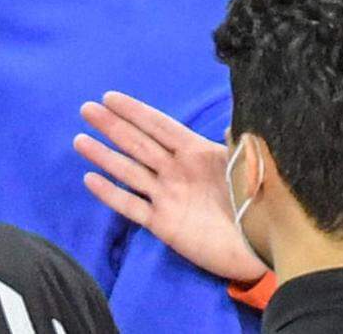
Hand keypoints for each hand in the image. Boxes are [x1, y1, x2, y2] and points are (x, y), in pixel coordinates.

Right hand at [74, 91, 268, 283]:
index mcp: (198, 152)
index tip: (110, 97)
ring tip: (80, 140)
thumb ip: (236, 139)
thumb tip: (230, 118)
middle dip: (113, 126)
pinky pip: (132, 206)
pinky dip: (111, 194)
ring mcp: (168, 196)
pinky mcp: (164, 224)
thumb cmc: (260, 199)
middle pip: (139, 143)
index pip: (160, 126)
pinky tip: (91, 180)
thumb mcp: (251, 161)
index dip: (136, 111)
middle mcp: (178, 170)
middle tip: (86, 109)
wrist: (262, 245)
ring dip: (105, 156)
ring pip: (129, 171)